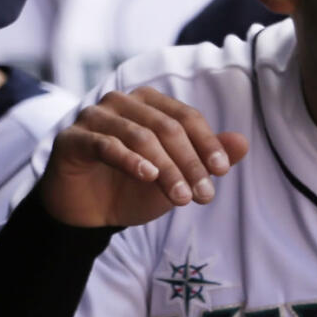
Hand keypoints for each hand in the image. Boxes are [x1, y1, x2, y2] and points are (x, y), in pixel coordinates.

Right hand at [39, 87, 249, 227]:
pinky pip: (105, 144)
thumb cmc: (134, 188)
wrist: (89, 214)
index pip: (186, 117)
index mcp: (150, 103)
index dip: (207, 143)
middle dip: (189, 163)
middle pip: (165, 127)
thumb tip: (243, 143)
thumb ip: (207, 159)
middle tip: (204, 195)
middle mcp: (122, 102)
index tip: (222, 171)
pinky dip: (129, 160)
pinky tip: (147, 176)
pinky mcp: (72, 138)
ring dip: (166, 168)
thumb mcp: (177, 177)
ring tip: (182, 197)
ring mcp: (94, 117)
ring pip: (139, 136)